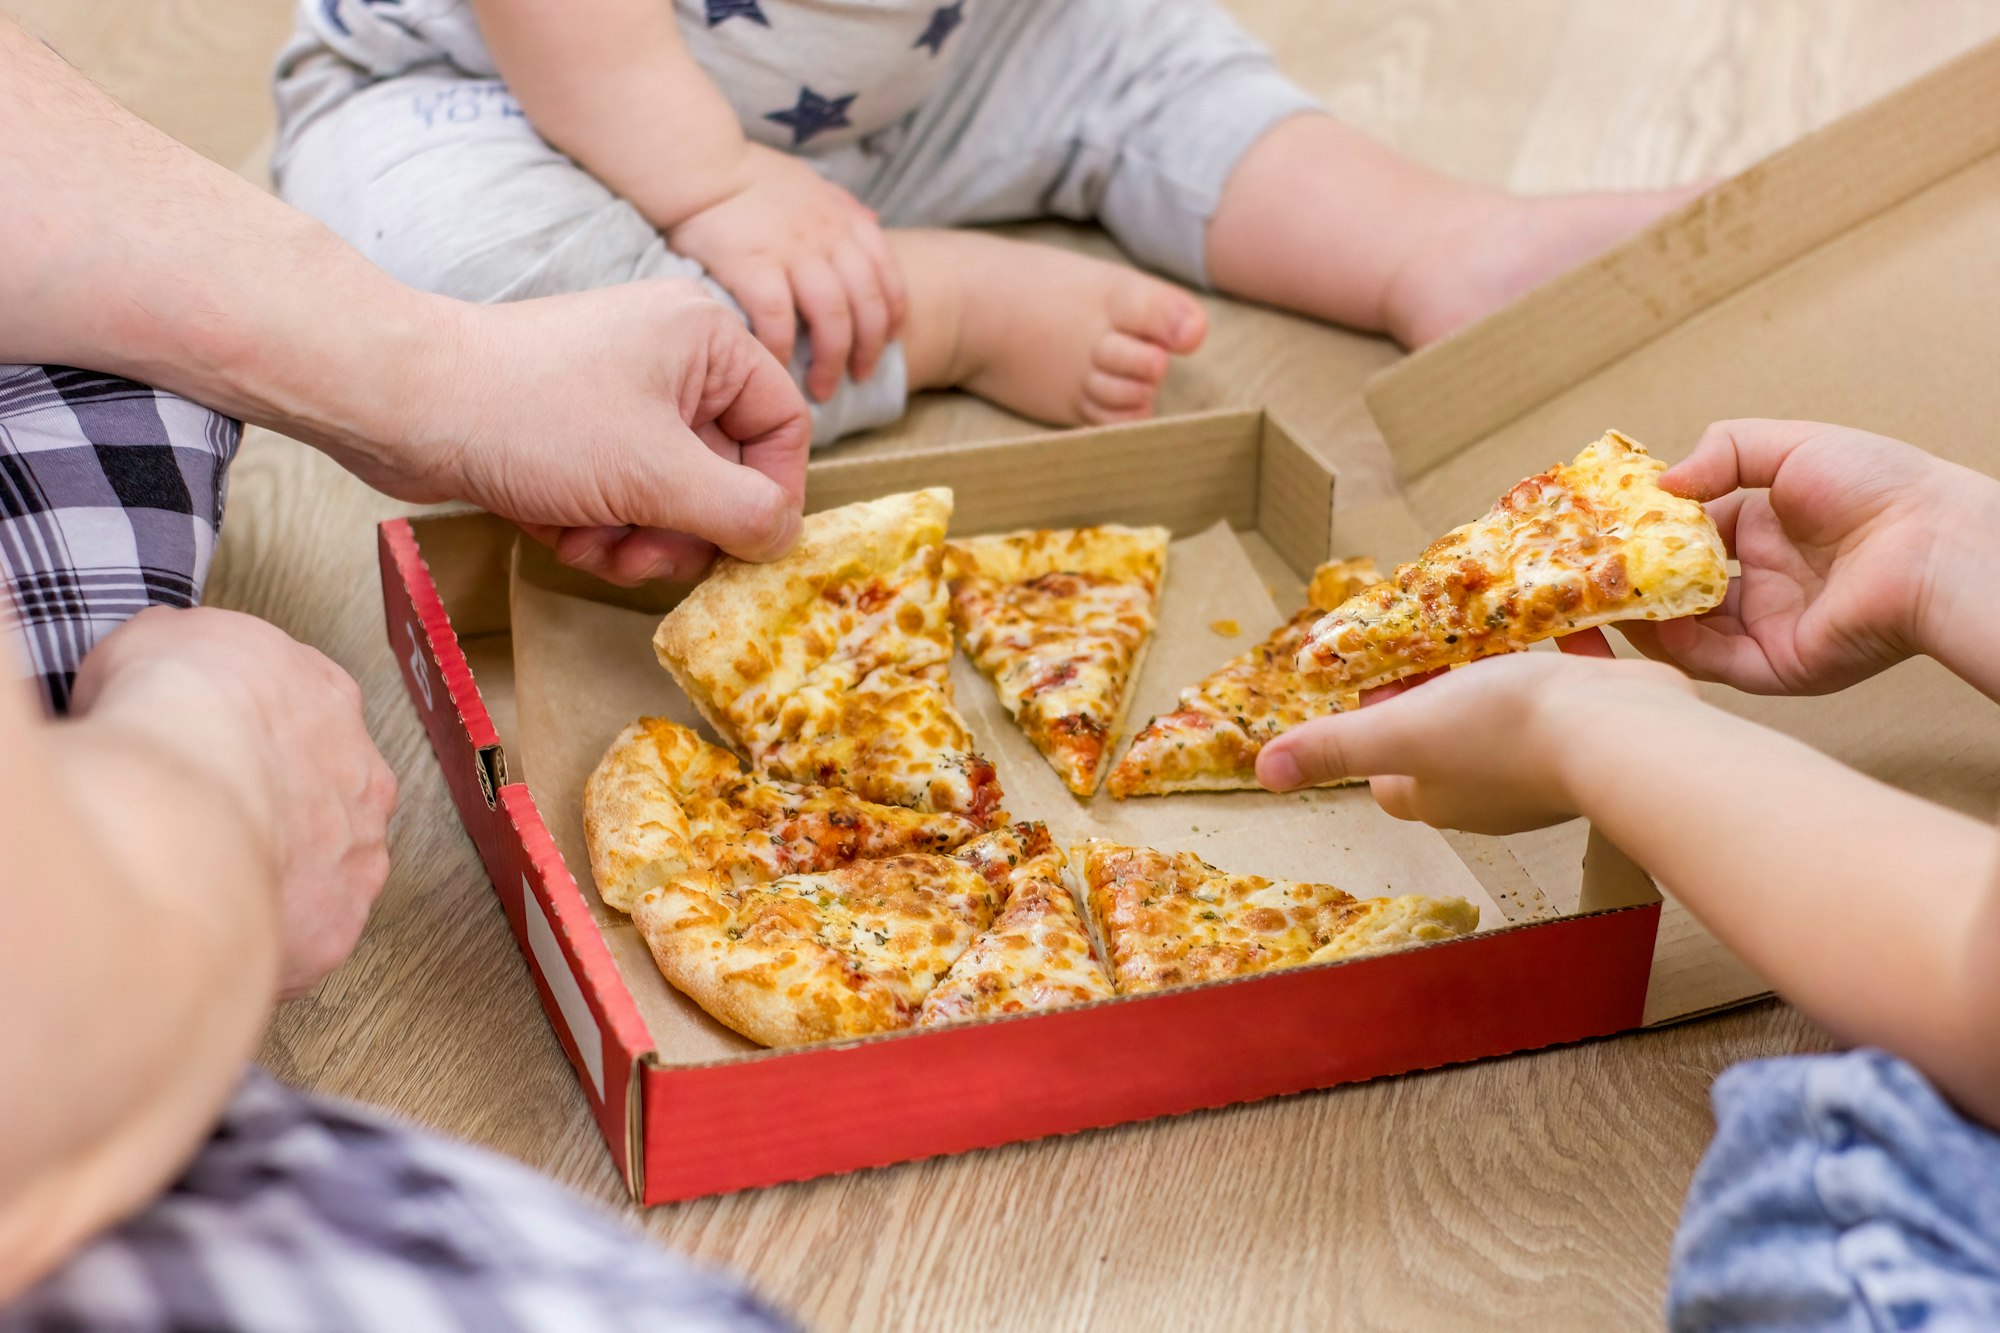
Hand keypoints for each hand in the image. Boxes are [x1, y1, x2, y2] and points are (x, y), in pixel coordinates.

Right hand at [70, 607, 396, 995]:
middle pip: (327, 798)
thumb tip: (159, 654)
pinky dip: (262, 940)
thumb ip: (173, 652)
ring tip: (204, 889)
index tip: (216, 759)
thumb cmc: (169, 715)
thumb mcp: (154, 641)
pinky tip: (212, 935)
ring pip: (325, 872)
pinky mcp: (335, 925)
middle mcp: (362, 775)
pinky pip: (302, 938)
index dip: (255, 743)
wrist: (177, 796)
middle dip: (277, 815)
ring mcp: (357, 853)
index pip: (305, 721)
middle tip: (209, 830)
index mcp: (326, 698)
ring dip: (275, 880)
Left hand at [367, 280, 811, 585]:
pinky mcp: (575, 432)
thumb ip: (741, 511)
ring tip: (590, 541)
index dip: (774, 493)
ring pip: (670, 497)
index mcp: (706, 340)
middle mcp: (670, 360)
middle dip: (684, 527)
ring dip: (636, 539)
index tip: (745, 544)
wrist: (402, 405)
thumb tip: (784, 537)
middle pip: (725, 472)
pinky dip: (595, 527)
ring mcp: (619, 398)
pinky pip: (620, 498)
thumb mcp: (657, 474)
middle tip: (646, 552)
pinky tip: (555, 527)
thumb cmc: (533, 418)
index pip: (784, 423)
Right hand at [668, 145, 905, 401]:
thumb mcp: (812, 181)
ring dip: (831, 360)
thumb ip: (843, 205)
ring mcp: (792, 252)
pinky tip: (778, 367)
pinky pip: (779, 319)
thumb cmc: (750, 175)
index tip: (887, 340)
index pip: (886, 272)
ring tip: (821, 389)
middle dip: (868, 348)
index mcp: (843, 218)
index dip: (892, 312)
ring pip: (832, 317)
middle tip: (859, 378)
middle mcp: (827, 236)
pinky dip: (782, 349)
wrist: (699, 163)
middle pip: (865, 304)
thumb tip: (873, 222)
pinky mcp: (753, 266)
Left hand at [1257, 633, 1695, 834]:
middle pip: (1443, 737)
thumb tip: (1266, 771)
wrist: (1620, 734)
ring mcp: (1544, 763)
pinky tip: (1555, 618)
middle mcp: (1488, 789)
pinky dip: (1558, 657)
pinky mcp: (1591, 732)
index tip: (1382, 677)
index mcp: (1435, 793)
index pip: (1387, 773)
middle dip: (1434, 691)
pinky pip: (1565, 689)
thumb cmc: (1503, 730)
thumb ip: (1336, 746)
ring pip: (1505, 712)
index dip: (1376, 727)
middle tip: (1433, 639)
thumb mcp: (1400, 728)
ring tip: (1487, 625)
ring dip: (1494, 672)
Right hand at [1620, 419, 1999, 694]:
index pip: (1686, 536)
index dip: (1644, 533)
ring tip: (1604, 599)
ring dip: (1643, 616)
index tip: (1602, 528)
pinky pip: (1714, 662)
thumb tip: (1662, 483)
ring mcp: (1767, 625)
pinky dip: (1678, 646)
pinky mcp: (1778, 665)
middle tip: (1586, 572)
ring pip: (1685, 630)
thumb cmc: (1881, 488)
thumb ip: (1723, 451)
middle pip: (1677, 589)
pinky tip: (1652, 623)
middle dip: (1633, 581)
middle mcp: (1762, 582)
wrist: (1933, 544)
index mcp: (1766, 531)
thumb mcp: (1793, 446)